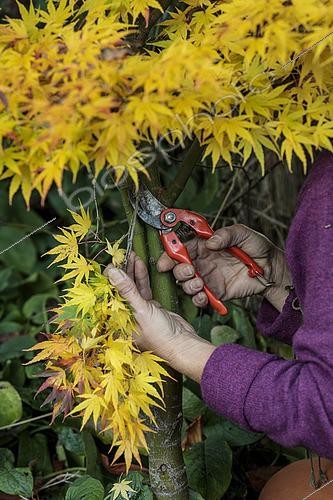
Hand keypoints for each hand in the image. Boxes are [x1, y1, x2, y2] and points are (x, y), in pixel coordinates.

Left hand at [104, 254, 215, 382]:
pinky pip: (142, 289)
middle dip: (121, 272)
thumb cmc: (159, 335)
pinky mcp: (149, 307)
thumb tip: (111, 272)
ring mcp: (137, 311)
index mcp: (116, 321)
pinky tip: (139, 265)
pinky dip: (140, 277)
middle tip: (122, 255)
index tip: (110, 263)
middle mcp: (124, 316)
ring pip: (131, 287)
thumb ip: (127, 290)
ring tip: (131, 255)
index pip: (107, 296)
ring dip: (131, 271)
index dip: (109, 279)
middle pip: (119, 289)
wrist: (182, 343)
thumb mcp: (141, 310)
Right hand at [157, 224, 291, 311]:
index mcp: (205, 246)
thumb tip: (211, 242)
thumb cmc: (258, 248)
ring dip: (187, 285)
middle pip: (180, 268)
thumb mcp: (244, 234)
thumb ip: (227, 234)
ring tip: (199, 283)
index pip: (182, 249)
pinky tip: (204, 296)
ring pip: (187, 284)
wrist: (272, 269)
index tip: (166, 261)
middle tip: (189, 271)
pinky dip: (198, 299)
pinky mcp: (216, 293)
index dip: (171, 254)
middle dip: (178, 271)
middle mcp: (203, 262)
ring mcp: (208, 278)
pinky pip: (201, 298)